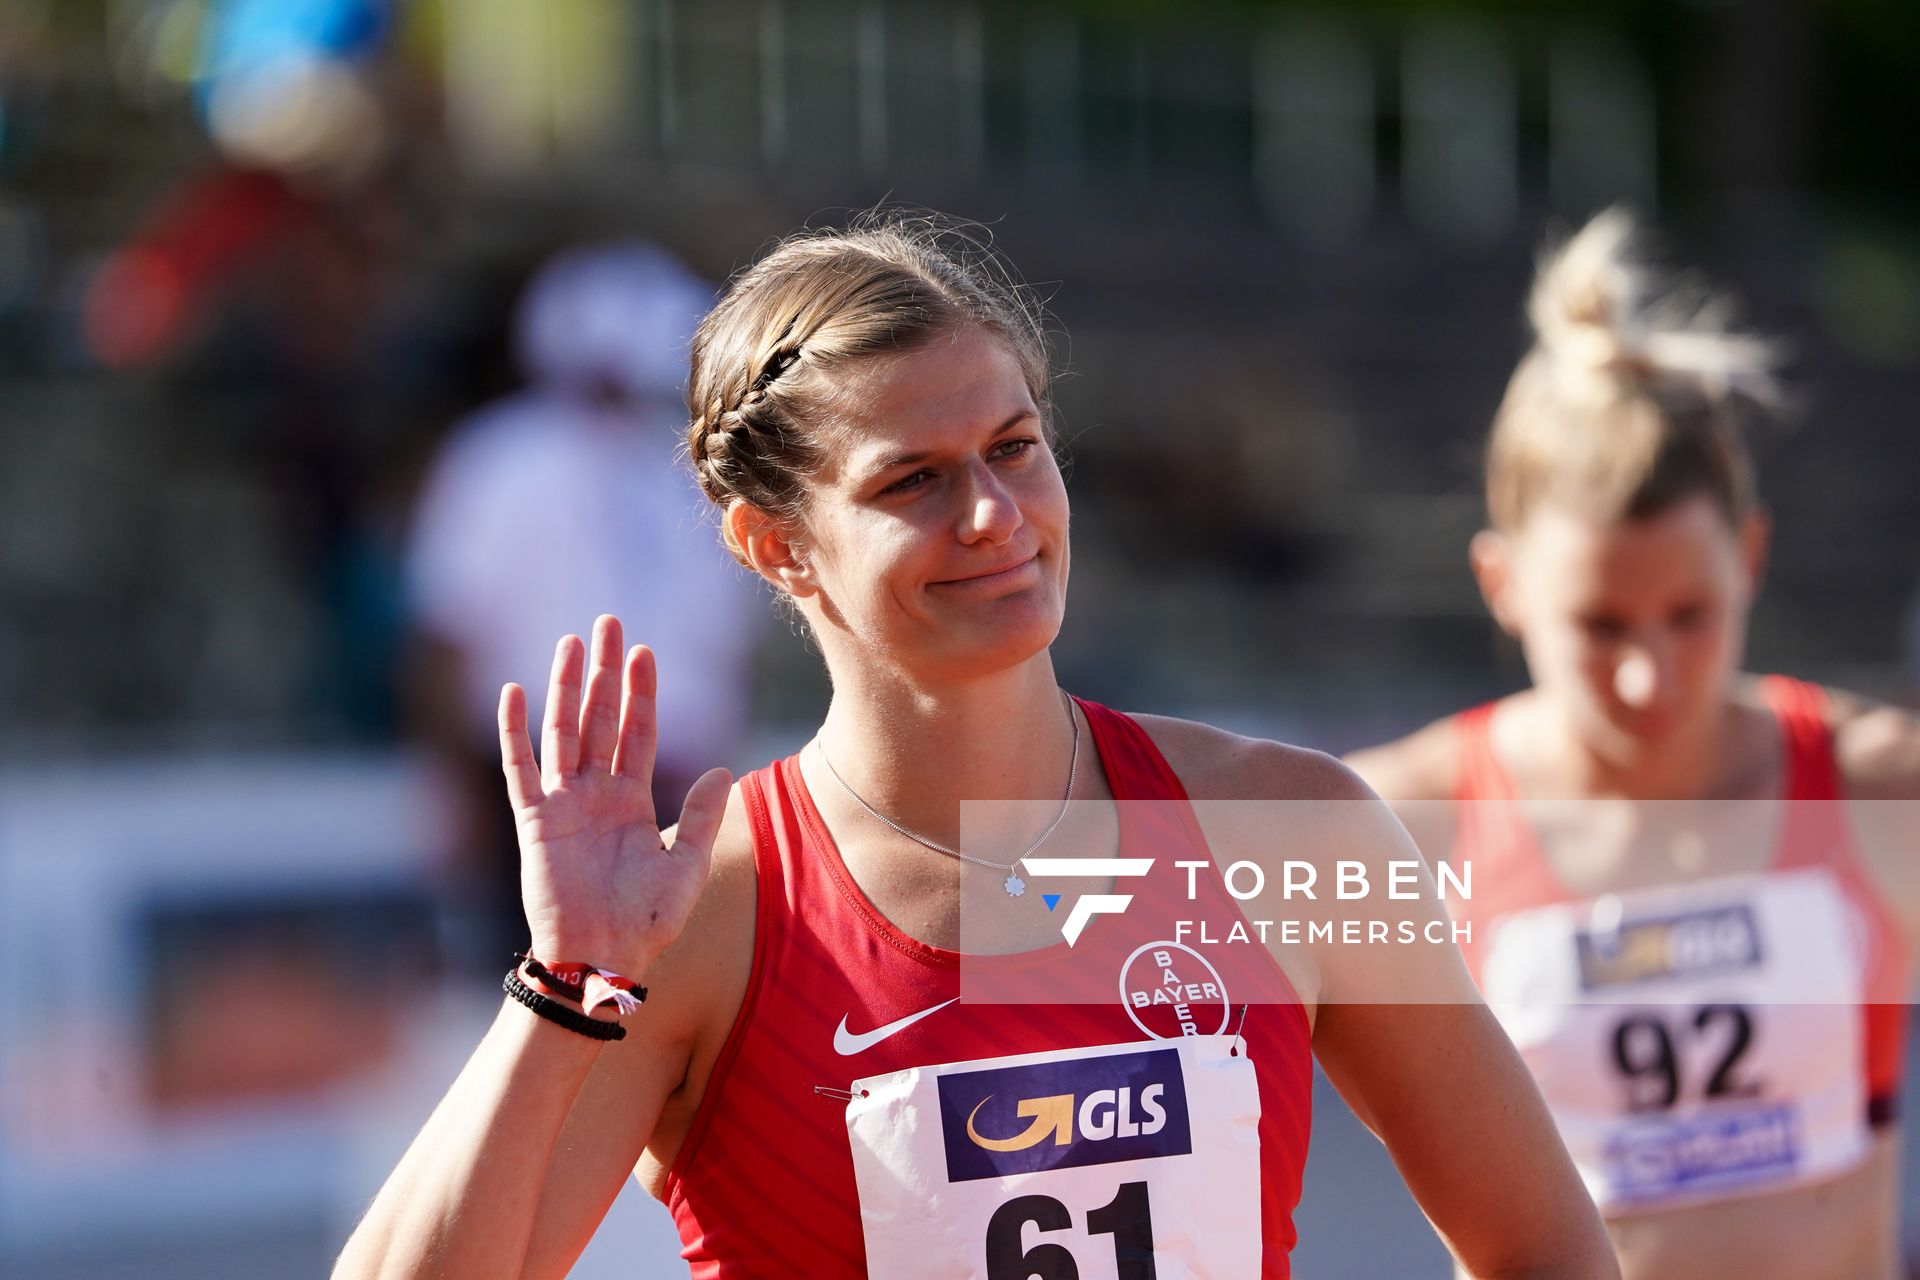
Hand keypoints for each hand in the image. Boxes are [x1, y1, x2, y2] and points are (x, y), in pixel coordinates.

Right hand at [498, 615, 731, 979]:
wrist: (602, 960)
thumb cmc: (646, 922)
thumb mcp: (685, 865)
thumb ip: (700, 816)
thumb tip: (722, 770)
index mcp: (633, 800)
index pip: (639, 732)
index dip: (642, 693)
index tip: (646, 652)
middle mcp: (596, 794)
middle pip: (601, 719)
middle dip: (606, 672)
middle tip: (610, 623)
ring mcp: (563, 804)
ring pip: (564, 731)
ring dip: (566, 688)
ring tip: (571, 642)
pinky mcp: (533, 822)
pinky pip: (520, 769)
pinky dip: (513, 732)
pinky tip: (512, 692)